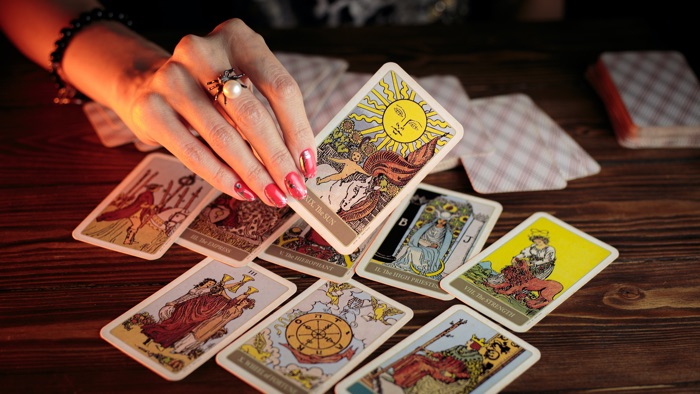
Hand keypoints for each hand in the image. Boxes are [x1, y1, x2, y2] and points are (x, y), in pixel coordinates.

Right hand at [115, 19, 315, 207]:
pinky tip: (241, 190)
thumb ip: (268, 113)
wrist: (146, 84)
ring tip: (271, 194)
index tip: (307, 163)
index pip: (281, 88)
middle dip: (277, 159)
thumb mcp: (242, 84)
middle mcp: (202, 51)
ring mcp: (171, 78)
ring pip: (224, 137)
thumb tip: (298, 163)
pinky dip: (221, 176)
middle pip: (253, 115)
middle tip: (293, 188)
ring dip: (253, 173)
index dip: (299, 130)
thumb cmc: (209, 90)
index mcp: (238, 38)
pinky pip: (193, 152)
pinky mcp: (150, 108)